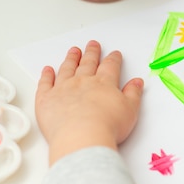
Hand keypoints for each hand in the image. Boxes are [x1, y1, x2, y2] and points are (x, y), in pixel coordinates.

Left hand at [35, 40, 143, 164]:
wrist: (82, 138)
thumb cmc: (107, 127)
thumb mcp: (130, 110)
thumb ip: (133, 94)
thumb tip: (137, 82)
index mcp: (104, 83)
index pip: (110, 66)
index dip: (113, 59)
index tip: (114, 54)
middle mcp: (83, 81)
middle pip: (88, 63)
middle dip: (91, 53)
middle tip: (92, 44)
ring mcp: (63, 88)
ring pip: (67, 68)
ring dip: (71, 59)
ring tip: (74, 51)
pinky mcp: (46, 99)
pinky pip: (46, 83)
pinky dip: (46, 75)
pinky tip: (48, 70)